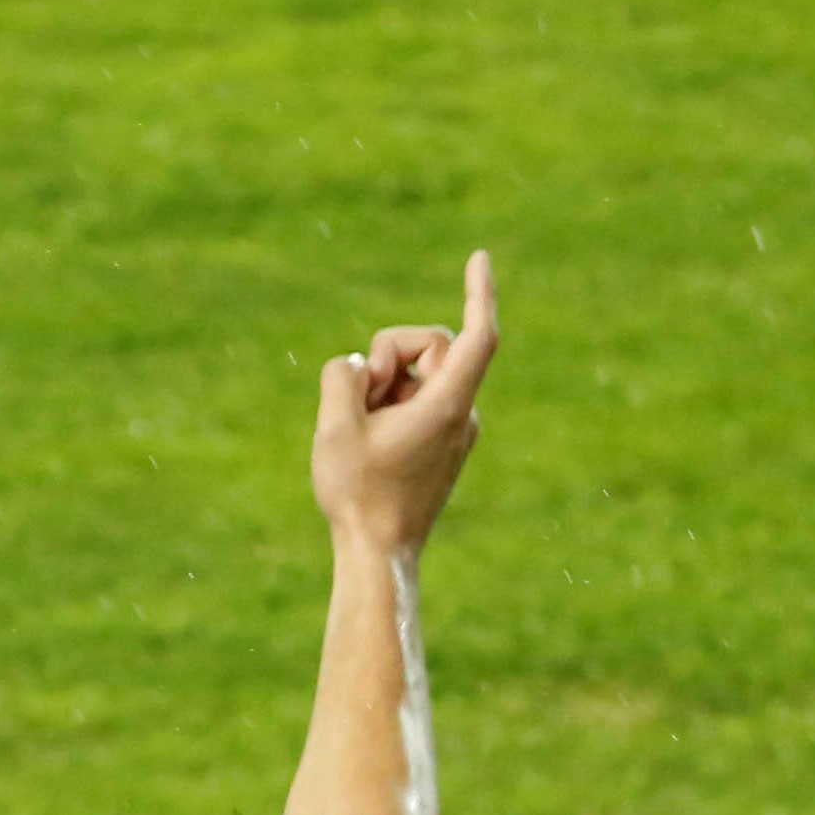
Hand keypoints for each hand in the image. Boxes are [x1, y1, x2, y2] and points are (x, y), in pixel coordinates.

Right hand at [310, 248, 500, 555]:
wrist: (379, 557)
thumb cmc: (359, 495)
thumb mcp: (334, 425)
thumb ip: (342, 376)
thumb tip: (356, 368)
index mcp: (447, 406)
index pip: (477, 336)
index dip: (479, 293)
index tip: (479, 258)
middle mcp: (461, 414)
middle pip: (429, 347)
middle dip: (388, 357)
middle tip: (360, 399)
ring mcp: (454, 430)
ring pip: (418, 375)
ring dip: (384, 387)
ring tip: (362, 431)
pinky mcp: (442, 443)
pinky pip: (415, 401)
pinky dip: (389, 406)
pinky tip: (369, 440)